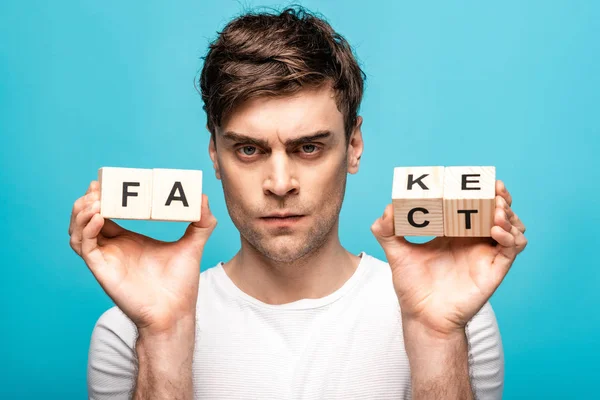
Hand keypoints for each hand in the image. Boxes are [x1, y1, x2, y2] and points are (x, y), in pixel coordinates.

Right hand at [68, 180, 216, 335]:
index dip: (103, 196)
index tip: (106, 180)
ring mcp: (106, 259)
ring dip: (82, 212)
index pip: (107, 212)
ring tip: (96, 200)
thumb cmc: (181, 283)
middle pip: (86, 218)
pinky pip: (85, 247)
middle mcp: (113, 247)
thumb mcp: (194, 244)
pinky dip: (87, 229)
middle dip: (88, 200)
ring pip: (78, 231)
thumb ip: (201, 221)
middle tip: (98, 186)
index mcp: (128, 239)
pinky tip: (100, 217)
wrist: (176, 311)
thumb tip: (203, 197)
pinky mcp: (102, 270)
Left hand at [371, 179, 527, 336]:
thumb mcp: (396, 253)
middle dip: (499, 196)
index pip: (473, 203)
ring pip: (512, 226)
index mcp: (454, 231)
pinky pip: (514, 248)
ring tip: (496, 210)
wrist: (423, 316)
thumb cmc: (412, 286)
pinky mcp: (495, 268)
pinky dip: (511, 236)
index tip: (476, 178)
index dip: (479, 189)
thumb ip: (386, 230)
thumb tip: (387, 208)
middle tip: (494, 189)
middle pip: (497, 210)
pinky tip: (495, 230)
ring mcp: (486, 253)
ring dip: (508, 214)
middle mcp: (473, 239)